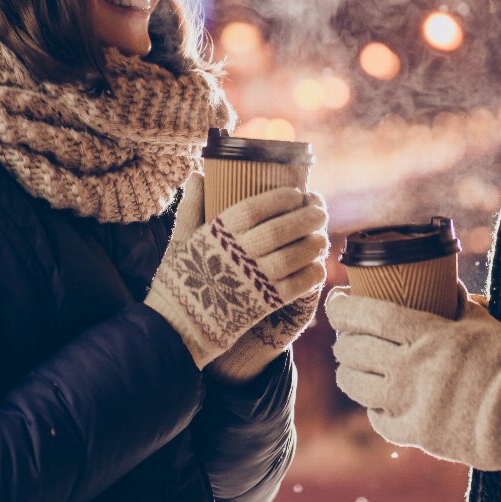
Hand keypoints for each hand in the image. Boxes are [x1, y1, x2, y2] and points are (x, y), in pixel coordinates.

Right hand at [146, 175, 326, 368]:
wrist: (178, 327)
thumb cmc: (180, 278)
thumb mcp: (180, 239)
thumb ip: (192, 206)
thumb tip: (197, 174)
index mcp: (217, 234)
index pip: (255, 208)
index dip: (280, 198)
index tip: (297, 193)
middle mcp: (237, 255)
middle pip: (280, 230)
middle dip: (307, 217)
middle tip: (321, 209)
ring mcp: (252, 280)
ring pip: (293, 256)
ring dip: (314, 244)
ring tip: (322, 237)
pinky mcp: (264, 304)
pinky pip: (297, 286)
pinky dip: (312, 274)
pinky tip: (317, 266)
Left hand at [325, 288, 500, 482]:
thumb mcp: (484, 323)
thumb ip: (458, 303)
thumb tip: (445, 281)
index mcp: (427, 335)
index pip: (369, 315)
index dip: (343, 307)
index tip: (336, 301)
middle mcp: (411, 369)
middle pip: (355, 349)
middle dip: (342, 338)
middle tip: (345, 333)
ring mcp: (409, 404)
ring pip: (356, 384)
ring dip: (347, 371)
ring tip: (349, 364)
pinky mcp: (414, 433)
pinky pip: (377, 417)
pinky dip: (373, 406)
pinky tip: (377, 398)